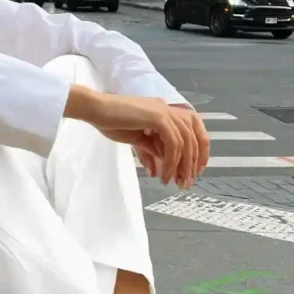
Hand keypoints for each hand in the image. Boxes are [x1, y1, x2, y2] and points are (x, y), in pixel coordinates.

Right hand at [64, 89, 208, 186]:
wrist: (96, 109)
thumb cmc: (111, 121)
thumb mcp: (137, 138)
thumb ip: (152, 148)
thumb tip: (162, 166)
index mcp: (165, 111)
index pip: (192, 131)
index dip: (198, 152)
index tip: (194, 172)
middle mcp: (169, 109)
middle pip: (193, 137)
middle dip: (191, 163)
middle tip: (185, 183)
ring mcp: (165, 111)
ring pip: (185, 142)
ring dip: (182, 166)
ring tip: (174, 182)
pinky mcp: (158, 117)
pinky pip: (173, 143)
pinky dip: (171, 162)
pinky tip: (164, 174)